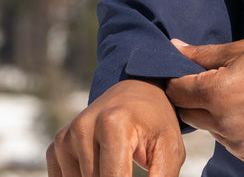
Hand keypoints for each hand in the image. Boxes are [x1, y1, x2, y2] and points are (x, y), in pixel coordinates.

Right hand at [46, 79, 183, 176]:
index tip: (134, 175)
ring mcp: (66, 136)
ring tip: (120, 161)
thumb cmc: (156, 123)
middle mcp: (83, 126)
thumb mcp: (169, 147)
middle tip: (129, 163)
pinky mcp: (56, 146)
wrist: (137, 92)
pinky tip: (102, 163)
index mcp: (113, 122)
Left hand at [166, 38, 243, 168]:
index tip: (192, 74)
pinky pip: (234, 145)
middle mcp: (224, 124)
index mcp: (218, 92)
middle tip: (223, 84)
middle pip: (190, 114)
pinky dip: (240, 132)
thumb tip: (174, 48)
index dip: (181, 79)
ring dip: (219, 116)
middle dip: (198, 98)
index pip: (177, 91)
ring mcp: (238, 145)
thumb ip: (205, 53)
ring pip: (212, 130)